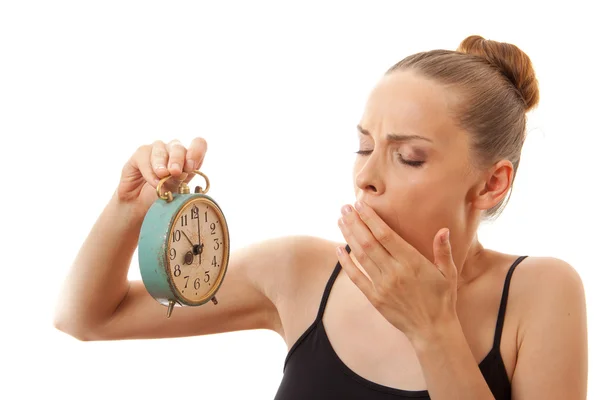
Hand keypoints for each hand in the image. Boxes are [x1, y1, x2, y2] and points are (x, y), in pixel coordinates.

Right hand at [117, 138, 206, 211]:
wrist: (140, 207)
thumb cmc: (162, 198)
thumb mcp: (176, 193)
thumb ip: (182, 182)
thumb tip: (183, 173)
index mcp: (188, 159)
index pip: (198, 144)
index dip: (197, 151)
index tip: (191, 167)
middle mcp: (173, 152)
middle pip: (178, 147)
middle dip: (177, 159)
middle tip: (175, 172)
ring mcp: (156, 151)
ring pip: (161, 148)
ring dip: (162, 163)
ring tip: (162, 176)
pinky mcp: (140, 154)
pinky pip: (144, 155)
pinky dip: (149, 170)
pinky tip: (153, 181)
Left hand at [336, 201, 458, 341]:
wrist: (433, 330)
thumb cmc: (443, 299)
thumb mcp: (449, 273)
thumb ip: (443, 251)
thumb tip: (443, 229)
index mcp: (412, 262)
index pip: (386, 234)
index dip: (371, 218)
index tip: (360, 204)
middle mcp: (394, 272)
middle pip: (368, 242)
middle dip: (355, 222)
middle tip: (345, 207)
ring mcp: (382, 285)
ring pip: (360, 256)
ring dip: (349, 237)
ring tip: (341, 221)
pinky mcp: (375, 298)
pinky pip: (356, 277)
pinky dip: (346, 263)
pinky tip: (339, 249)